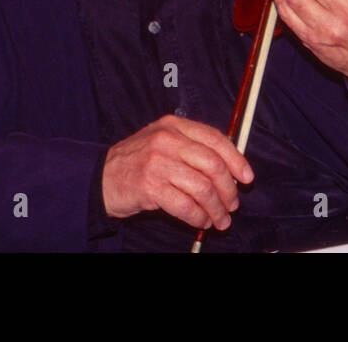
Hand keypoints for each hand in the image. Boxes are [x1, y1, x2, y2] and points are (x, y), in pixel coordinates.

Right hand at [101, 114, 254, 229]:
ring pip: (202, 188)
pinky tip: (202, 221)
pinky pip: (186, 206)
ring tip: (220, 219)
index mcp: (173, 125)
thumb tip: (230, 168)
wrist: (100, 178)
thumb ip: (192, 148)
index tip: (247, 178)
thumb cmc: (137, 162)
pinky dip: (199, 217)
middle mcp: (166, 140)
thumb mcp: (163, 142)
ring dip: (217, 208)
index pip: (215, 139)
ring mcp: (157, 162)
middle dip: (229, 189)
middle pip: (213, 165)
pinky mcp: (150, 186)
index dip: (236, 160)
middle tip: (232, 204)